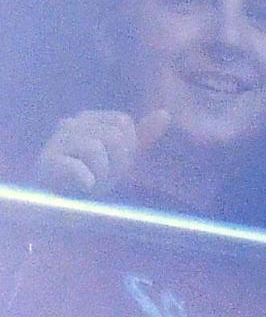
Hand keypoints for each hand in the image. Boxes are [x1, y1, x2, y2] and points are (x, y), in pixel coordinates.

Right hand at [32, 109, 171, 196]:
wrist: (58, 203)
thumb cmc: (90, 176)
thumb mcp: (120, 157)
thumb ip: (142, 136)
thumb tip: (166, 113)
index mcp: (89, 118)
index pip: (123, 122)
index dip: (125, 148)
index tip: (112, 164)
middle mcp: (71, 123)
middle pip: (113, 136)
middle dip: (115, 164)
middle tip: (101, 177)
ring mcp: (57, 141)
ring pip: (96, 148)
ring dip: (101, 174)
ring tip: (91, 184)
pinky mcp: (47, 161)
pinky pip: (77, 166)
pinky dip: (87, 180)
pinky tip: (85, 187)